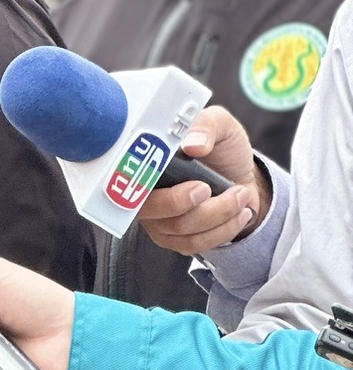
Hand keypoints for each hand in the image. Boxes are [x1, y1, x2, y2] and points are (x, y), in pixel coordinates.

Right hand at [137, 106, 266, 254]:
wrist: (241, 175)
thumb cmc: (222, 149)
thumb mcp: (220, 125)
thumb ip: (207, 126)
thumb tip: (192, 144)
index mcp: (145, 161)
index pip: (128, 177)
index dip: (147, 181)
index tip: (194, 184)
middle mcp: (143, 192)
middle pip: (152, 209)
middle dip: (186, 202)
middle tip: (212, 187)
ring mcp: (157, 219)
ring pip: (179, 228)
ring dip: (218, 214)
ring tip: (240, 195)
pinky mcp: (173, 239)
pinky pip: (192, 244)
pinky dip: (222, 230)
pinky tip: (240, 213)